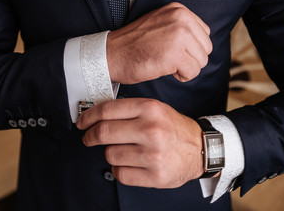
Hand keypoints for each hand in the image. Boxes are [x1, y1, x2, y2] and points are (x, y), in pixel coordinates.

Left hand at [76, 98, 203, 188]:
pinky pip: (120, 174)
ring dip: (110, 153)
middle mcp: (151, 130)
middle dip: (89, 136)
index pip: (107, 110)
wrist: (201, 149)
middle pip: (103, 133)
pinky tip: (129, 164)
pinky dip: (120, 170)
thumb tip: (96, 115)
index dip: (88, 117)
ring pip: (110, 155)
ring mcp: (153, 154)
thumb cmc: (174, 129)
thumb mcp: (155, 109)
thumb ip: (128, 110)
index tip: (82, 122)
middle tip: (88, 138)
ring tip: (123, 151)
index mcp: (149, 109)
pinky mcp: (155, 175)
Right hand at [107, 2, 211, 83]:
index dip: (190, 48)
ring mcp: (178, 36)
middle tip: (169, 59)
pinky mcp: (174, 54)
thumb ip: (182, 28)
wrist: (112, 54)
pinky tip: (165, 70)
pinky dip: (181, 77)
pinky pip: (193, 72)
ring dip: (186, 68)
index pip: (204, 34)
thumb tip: (201, 44)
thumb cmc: (133, 44)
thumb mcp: (160, 24)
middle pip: (205, 49)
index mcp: (179, 10)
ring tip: (166, 64)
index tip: (172, 50)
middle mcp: (181, 19)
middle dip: (190, 59)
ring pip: (201, 62)